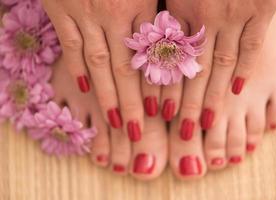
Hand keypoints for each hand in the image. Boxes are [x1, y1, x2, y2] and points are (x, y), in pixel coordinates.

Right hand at [41, 0, 157, 140]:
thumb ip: (160, 6)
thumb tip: (175, 36)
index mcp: (140, 3)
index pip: (151, 54)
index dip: (157, 85)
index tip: (162, 111)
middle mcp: (114, 13)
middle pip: (126, 68)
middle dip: (133, 102)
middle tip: (139, 132)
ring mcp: (85, 13)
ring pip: (100, 64)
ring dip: (108, 96)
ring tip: (117, 123)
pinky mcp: (61, 9)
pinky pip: (71, 45)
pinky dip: (77, 68)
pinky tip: (86, 89)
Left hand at [166, 0, 275, 129]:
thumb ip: (171, 18)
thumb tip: (157, 48)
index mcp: (182, 8)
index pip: (172, 58)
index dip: (168, 87)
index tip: (163, 113)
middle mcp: (206, 15)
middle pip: (197, 69)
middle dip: (190, 102)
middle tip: (185, 129)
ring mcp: (234, 14)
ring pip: (221, 64)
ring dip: (214, 95)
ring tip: (206, 122)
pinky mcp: (260, 10)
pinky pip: (251, 47)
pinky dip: (244, 69)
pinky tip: (236, 91)